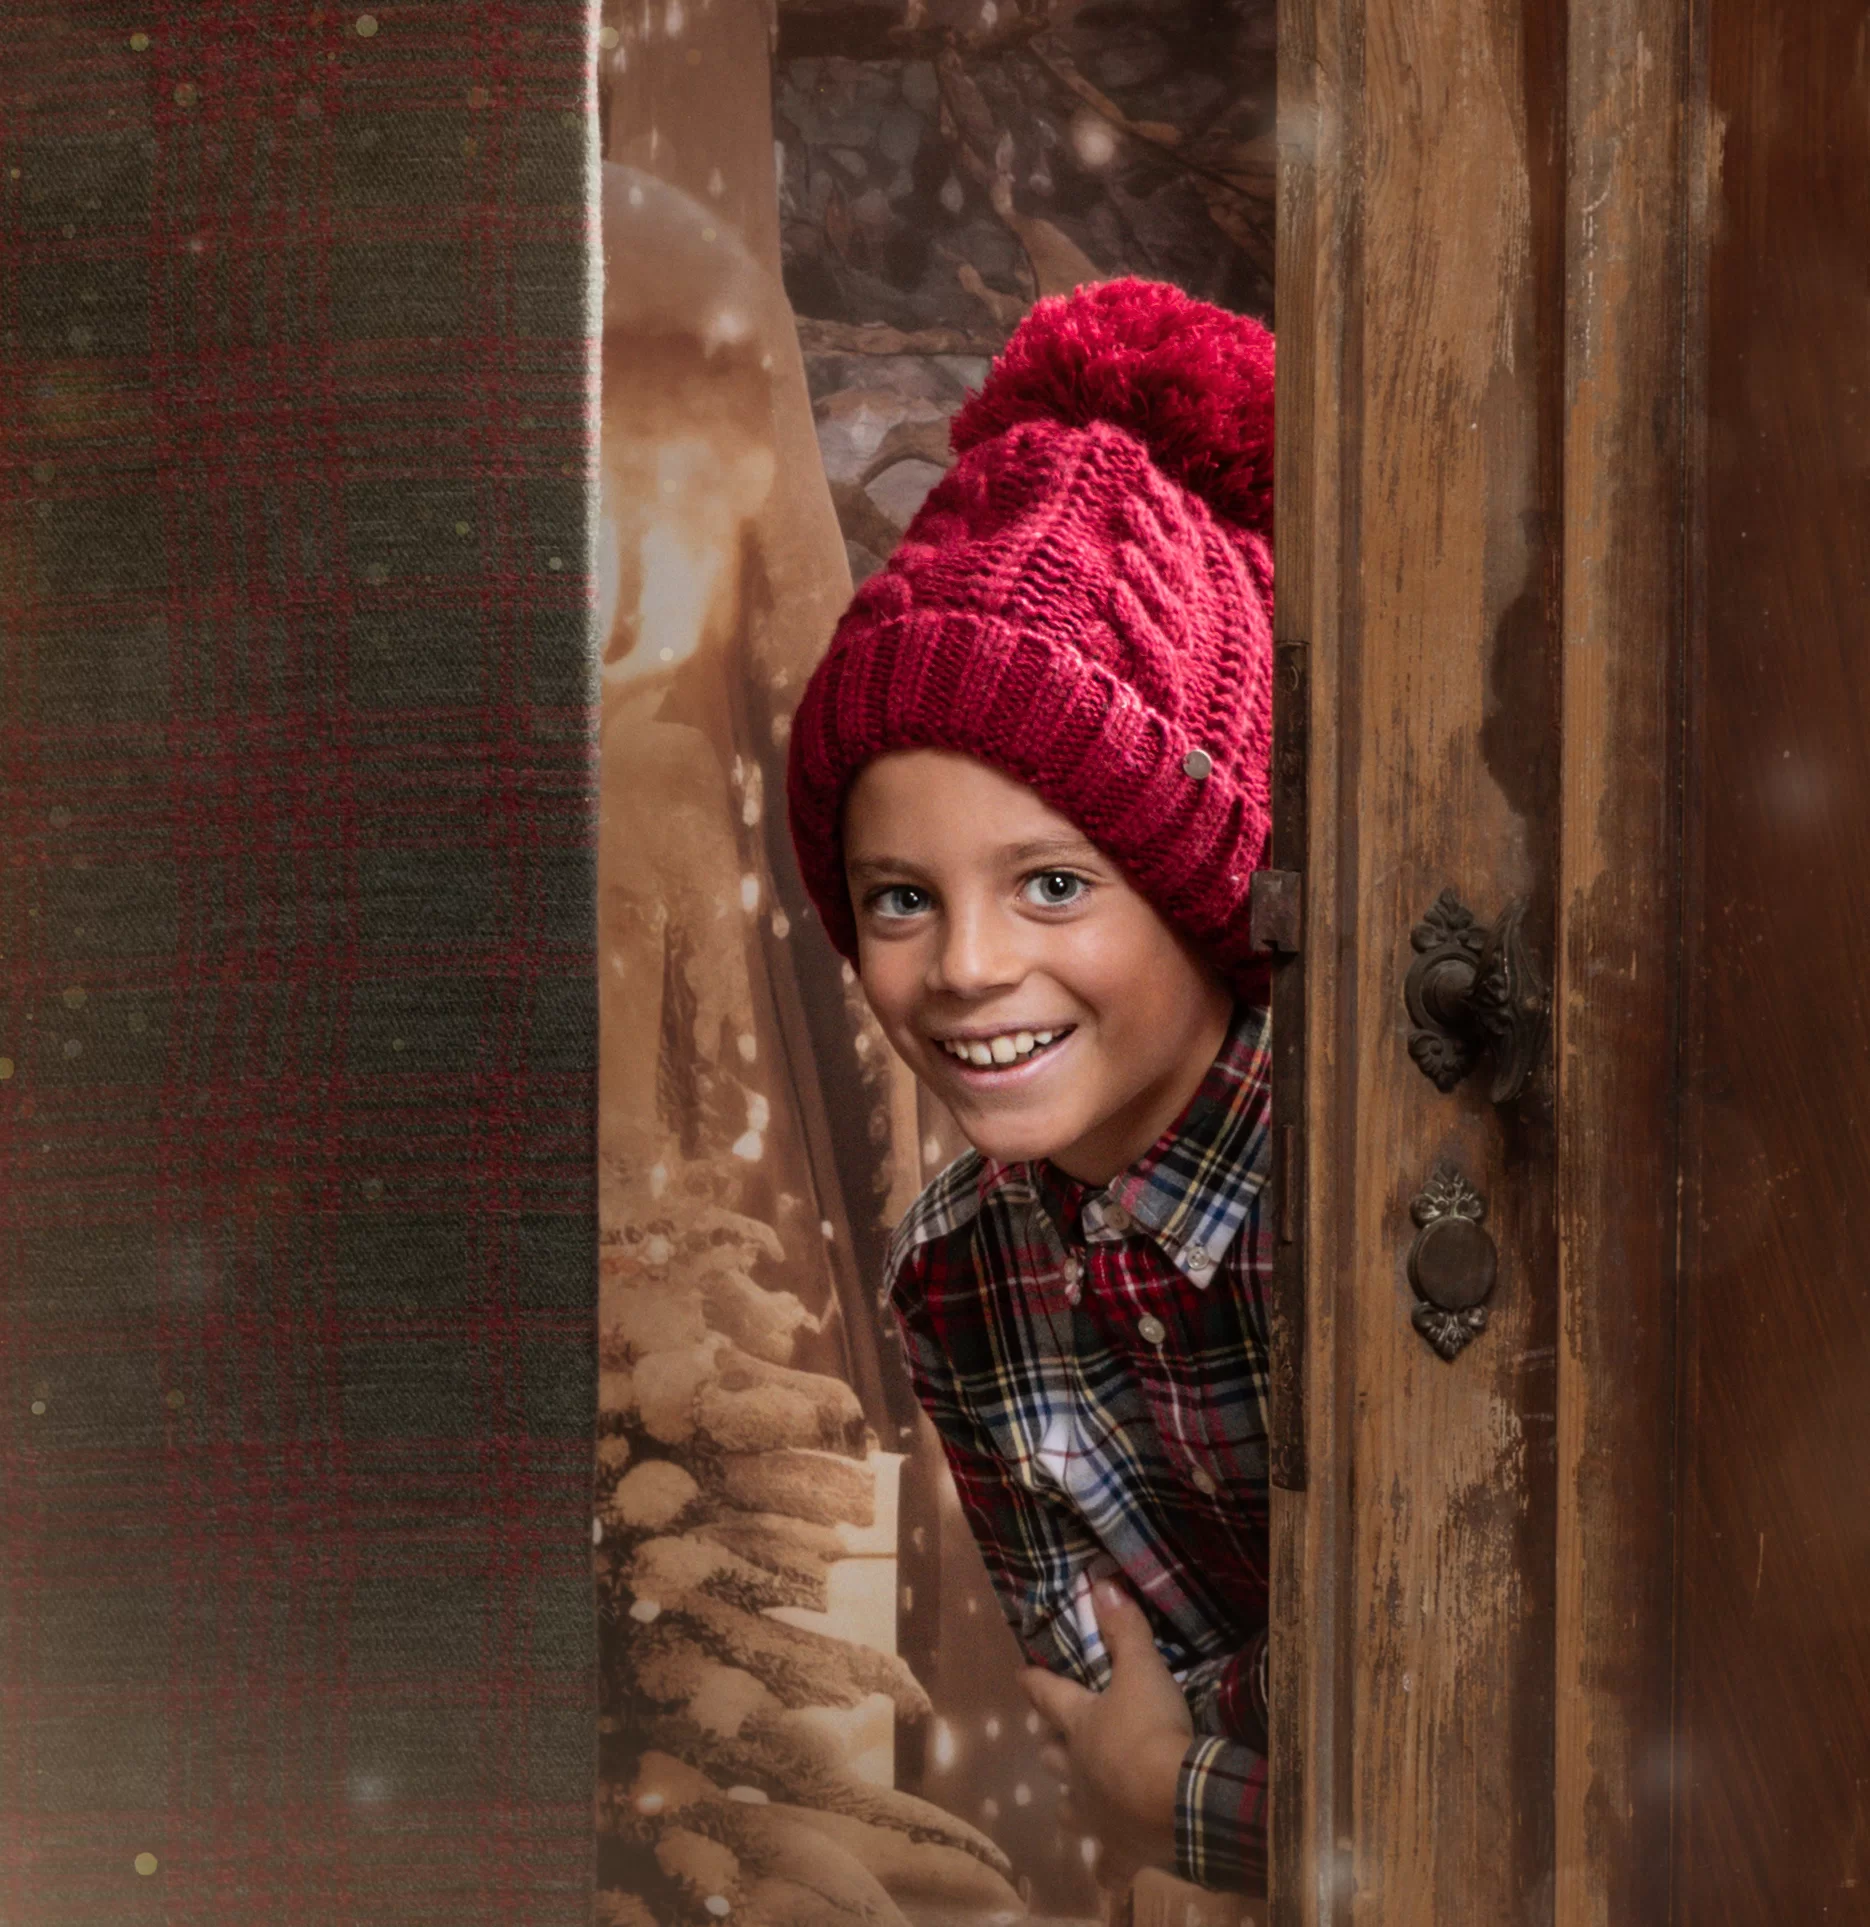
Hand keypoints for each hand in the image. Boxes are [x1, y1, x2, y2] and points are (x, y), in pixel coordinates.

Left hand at [1018, 1578, 1192, 1892]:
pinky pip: (1110, 1867)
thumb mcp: (1142, 1670)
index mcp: (1080, 1725)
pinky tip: (1107, 1878)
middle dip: (1052, 1747)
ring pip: (1070, 1811)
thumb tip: (1101, 1583)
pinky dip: (1108, 1870)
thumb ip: (1124, 1629)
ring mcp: (1095, 1815)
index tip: (1021, 1675)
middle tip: (1052, 1741)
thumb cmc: (1152, 1728)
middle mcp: (1078, 1772)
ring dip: (1072, 1803)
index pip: (1048, 1696)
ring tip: (1075, 1802)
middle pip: (1055, 1758)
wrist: (1174, 1801)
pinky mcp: (1121, 1850)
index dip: (1035, 1683)